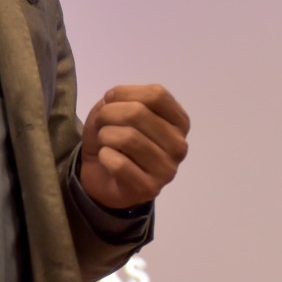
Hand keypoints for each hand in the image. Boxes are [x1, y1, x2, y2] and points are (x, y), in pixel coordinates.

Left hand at [79, 84, 190, 209]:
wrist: (102, 175)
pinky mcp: (150, 189)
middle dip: (108, 114)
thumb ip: (119, 98)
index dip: (124, 93)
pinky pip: (119, 164)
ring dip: (104, 135)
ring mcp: (168, 169)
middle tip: (102, 125)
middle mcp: (179, 145)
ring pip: (127, 137)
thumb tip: (114, 98)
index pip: (156, 94)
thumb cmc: (114, 137)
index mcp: (178, 122)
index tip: (110, 102)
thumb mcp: (114, 108)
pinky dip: (104, 157)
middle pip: (138, 113)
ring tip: (105, 142)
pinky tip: (107, 160)